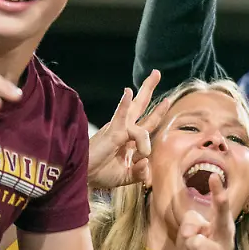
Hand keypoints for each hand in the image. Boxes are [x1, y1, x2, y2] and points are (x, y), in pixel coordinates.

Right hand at [87, 69, 163, 189]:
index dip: (157, 112)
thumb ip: (139, 172)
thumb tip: (147, 164)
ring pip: (136, 106)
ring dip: (146, 90)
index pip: (147, 123)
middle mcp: (125, 130)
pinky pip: (121, 117)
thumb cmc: (100, 174)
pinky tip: (127, 92)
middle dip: (149, 90)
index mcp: (129, 139)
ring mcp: (119, 129)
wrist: (82, 177)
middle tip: (156, 72)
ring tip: (155, 74)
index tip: (166, 100)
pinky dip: (124, 105)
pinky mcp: (113, 132)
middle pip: (140, 106)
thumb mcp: (126, 176)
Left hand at [174, 173, 236, 249]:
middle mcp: (226, 239)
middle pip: (222, 220)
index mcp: (223, 225)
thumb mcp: (190, 227)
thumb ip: (191, 220)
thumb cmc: (194, 245)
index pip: (221, 206)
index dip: (218, 191)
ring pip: (197, 240)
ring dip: (187, 244)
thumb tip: (192, 233)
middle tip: (220, 194)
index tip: (214, 176)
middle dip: (221, 205)